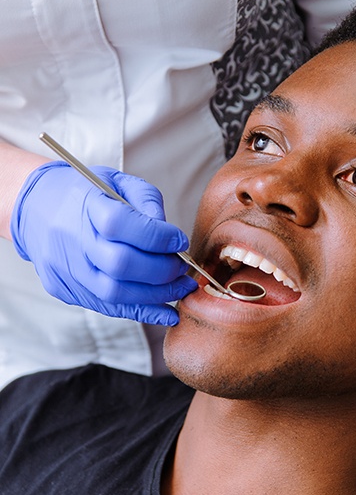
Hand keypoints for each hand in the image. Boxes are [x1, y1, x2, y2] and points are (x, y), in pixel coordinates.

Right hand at [10, 161, 197, 325]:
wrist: (34, 208)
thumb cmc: (86, 193)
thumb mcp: (117, 182)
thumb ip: (147, 202)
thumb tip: (171, 237)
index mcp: (83, 204)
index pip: (121, 224)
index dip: (158, 237)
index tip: (180, 241)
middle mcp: (70, 239)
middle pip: (120, 265)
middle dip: (162, 271)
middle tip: (182, 268)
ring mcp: (65, 268)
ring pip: (115, 294)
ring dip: (157, 296)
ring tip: (181, 288)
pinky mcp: (64, 289)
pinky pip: (108, 308)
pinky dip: (142, 312)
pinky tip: (166, 312)